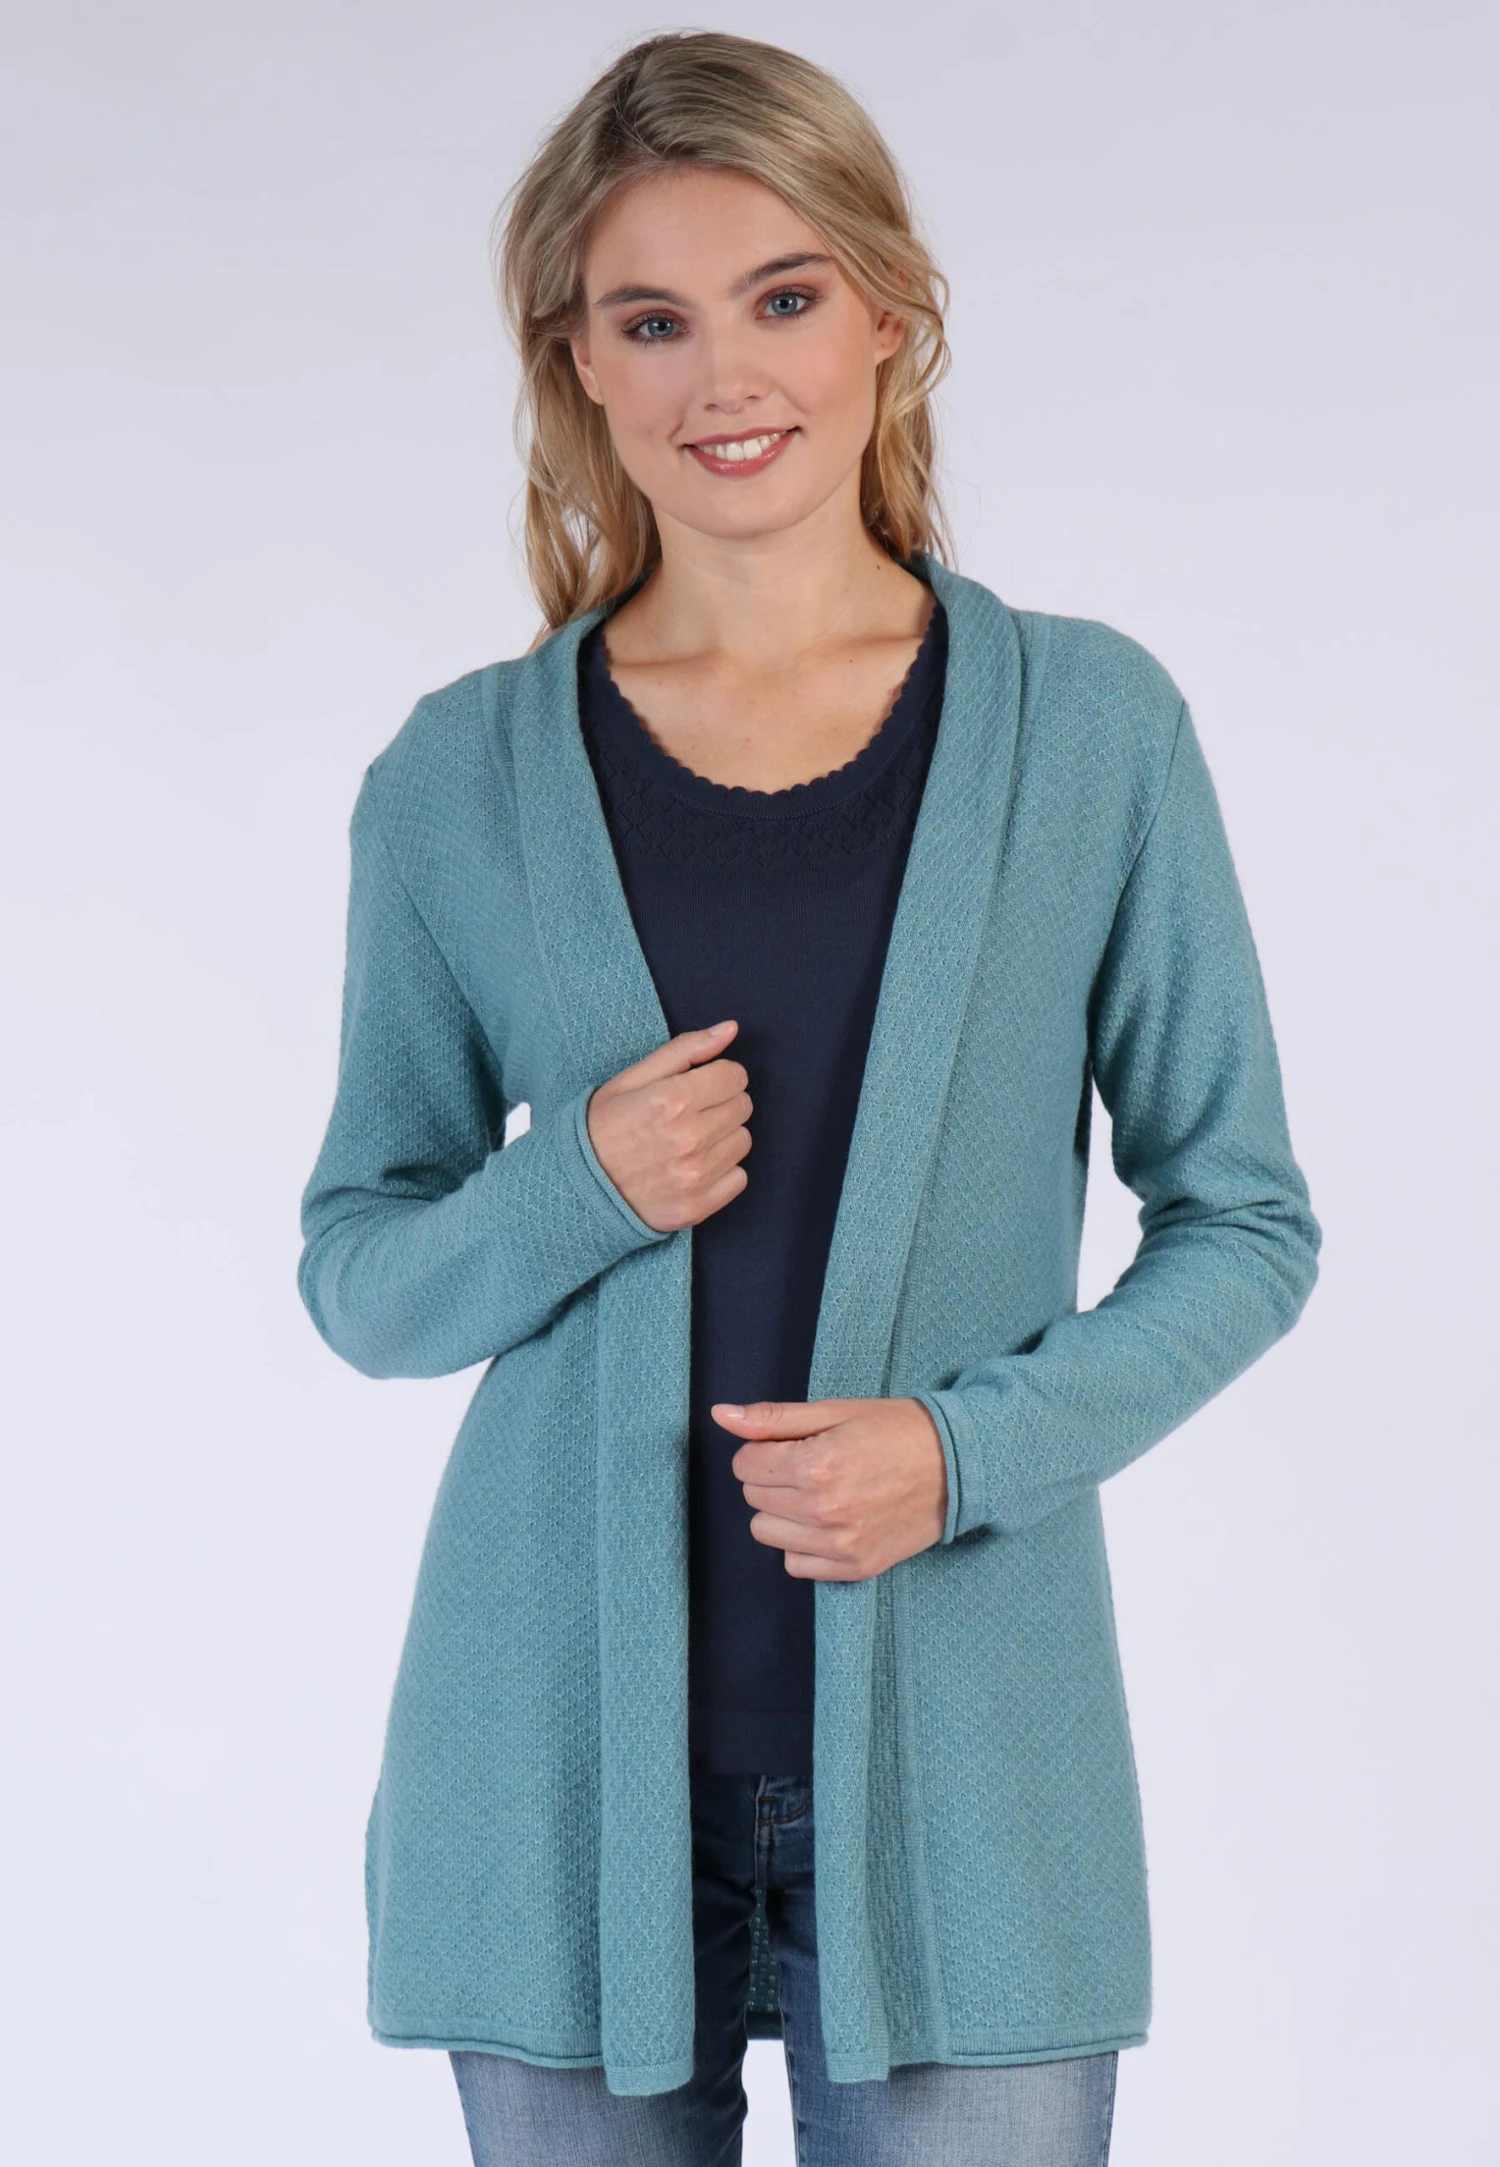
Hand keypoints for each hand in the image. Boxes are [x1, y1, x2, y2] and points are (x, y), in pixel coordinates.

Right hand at [585, 1020, 751, 1232]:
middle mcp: (689, 1138)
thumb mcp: (633, 1078)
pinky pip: (739, 1178)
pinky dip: (722, 1172)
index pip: (735, 1076)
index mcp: (673, 1100)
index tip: (699, 1086)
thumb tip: (731, 1029)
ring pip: (743, 1142)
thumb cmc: (602, 1127)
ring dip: (723, 1138)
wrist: (576, 1188)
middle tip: (689, 1114)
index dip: (718, 1076)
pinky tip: (691, 1168)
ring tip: (688, 1142)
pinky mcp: (698, 1207)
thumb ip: (686, 1050)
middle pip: (742, 1107)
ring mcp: (695, 1176)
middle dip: (721, 1104)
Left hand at [711, 1397, 948, 1578]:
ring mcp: (840, 1544)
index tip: (794, 1444)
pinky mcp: (855, 1568)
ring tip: (820, 1493)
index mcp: (817, 1464)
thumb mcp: (835, 1411)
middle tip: (812, 1464)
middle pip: (753, 1498)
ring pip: (767, 1532)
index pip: (745, 1465)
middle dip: (772, 1477)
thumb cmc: (896, 1431)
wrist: (957, 1466)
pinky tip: (830, 1521)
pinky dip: (803, 1544)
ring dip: (783, 1512)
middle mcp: (824, 1510)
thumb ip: (773, 1418)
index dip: (764, 1450)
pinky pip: (795, 1564)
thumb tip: (720, 1415)